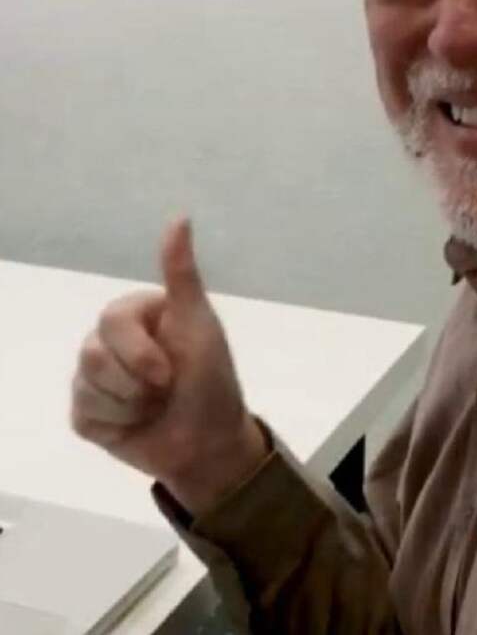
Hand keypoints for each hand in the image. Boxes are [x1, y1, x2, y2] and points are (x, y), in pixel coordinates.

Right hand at [71, 218, 267, 514]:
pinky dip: (117, 426)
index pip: (112, 321)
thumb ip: (181, 273)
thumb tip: (180, 215)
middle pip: (91, 354)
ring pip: (86, 387)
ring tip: (154, 406)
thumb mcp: (199, 323)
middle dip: (136, 381)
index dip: (141, 353)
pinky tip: (136, 424)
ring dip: (130, 405)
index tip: (171, 370)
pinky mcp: (86, 413)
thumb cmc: (210, 379)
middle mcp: (109, 341)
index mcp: (136, 314)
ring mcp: (93, 377)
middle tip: (166, 389)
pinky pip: (83, 415)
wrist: (209, 442)